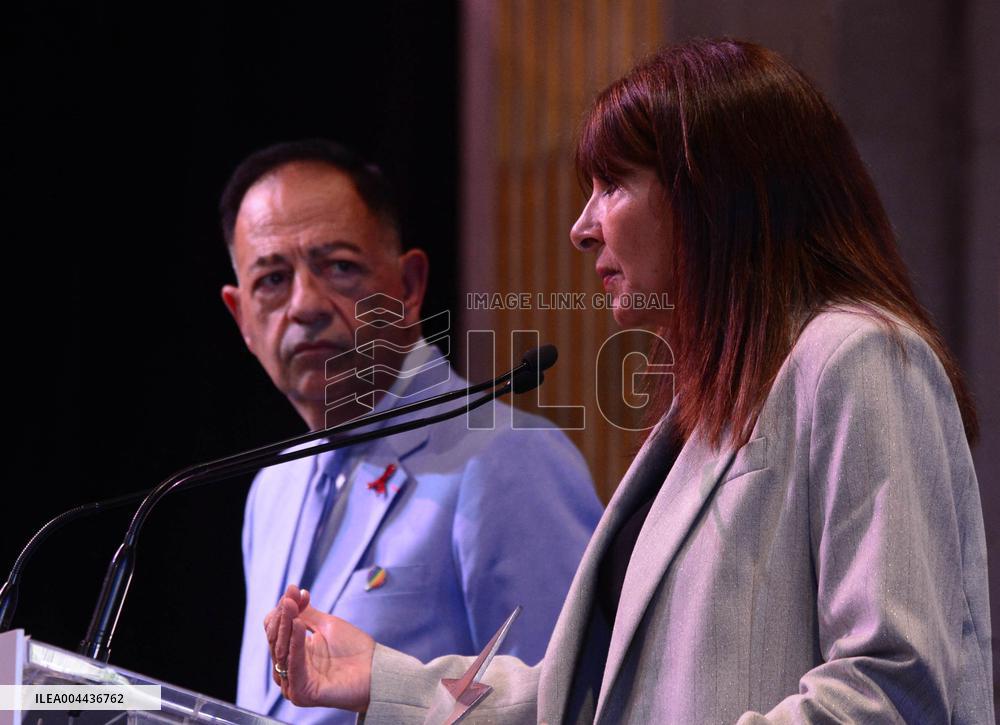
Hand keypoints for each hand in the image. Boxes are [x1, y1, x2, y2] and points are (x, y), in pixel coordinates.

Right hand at [265, 584, 375, 711]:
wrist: (375, 670)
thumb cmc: (353, 649)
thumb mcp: (326, 626)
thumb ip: (305, 612)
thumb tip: (291, 593)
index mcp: (293, 654)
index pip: (276, 630)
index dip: (282, 611)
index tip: (293, 590)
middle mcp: (289, 670)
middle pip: (276, 640)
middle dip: (282, 616)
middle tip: (290, 598)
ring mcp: (294, 684)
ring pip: (282, 652)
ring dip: (286, 627)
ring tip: (291, 606)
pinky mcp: (301, 694)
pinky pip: (294, 665)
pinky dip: (294, 644)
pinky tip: (298, 624)